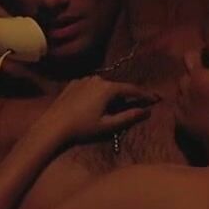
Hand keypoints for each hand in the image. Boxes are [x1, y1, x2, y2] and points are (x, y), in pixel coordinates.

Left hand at [33, 76, 159, 143]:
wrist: (53, 126)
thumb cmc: (82, 128)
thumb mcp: (108, 126)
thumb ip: (129, 117)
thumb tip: (146, 111)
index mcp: (108, 88)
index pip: (132, 89)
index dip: (145, 95)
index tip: (155, 99)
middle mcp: (97, 79)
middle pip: (117, 87)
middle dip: (126, 96)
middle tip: (136, 105)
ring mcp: (84, 80)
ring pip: (104, 87)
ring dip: (111, 95)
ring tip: (114, 107)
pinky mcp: (73, 83)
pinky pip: (91, 87)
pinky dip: (97, 94)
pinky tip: (95, 105)